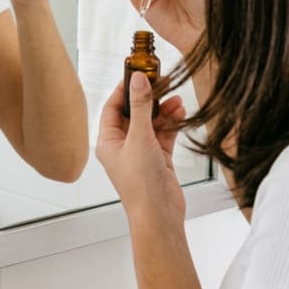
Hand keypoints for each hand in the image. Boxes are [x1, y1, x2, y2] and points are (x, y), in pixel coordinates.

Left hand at [96, 72, 188, 224]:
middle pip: (133, 113)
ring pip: (151, 123)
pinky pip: (164, 135)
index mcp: (108, 142)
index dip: (123, 89)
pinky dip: (172, 124)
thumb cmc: (140, 184)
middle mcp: (122, 146)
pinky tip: (180, 113)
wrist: (159, 215)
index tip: (137, 73)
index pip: (111, 108)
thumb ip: (140, 106)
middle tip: (161, 82)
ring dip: (163, 111)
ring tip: (176, 99)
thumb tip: (138, 80)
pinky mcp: (158, 159)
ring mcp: (141, 152)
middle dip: (148, 99)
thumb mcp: (139, 138)